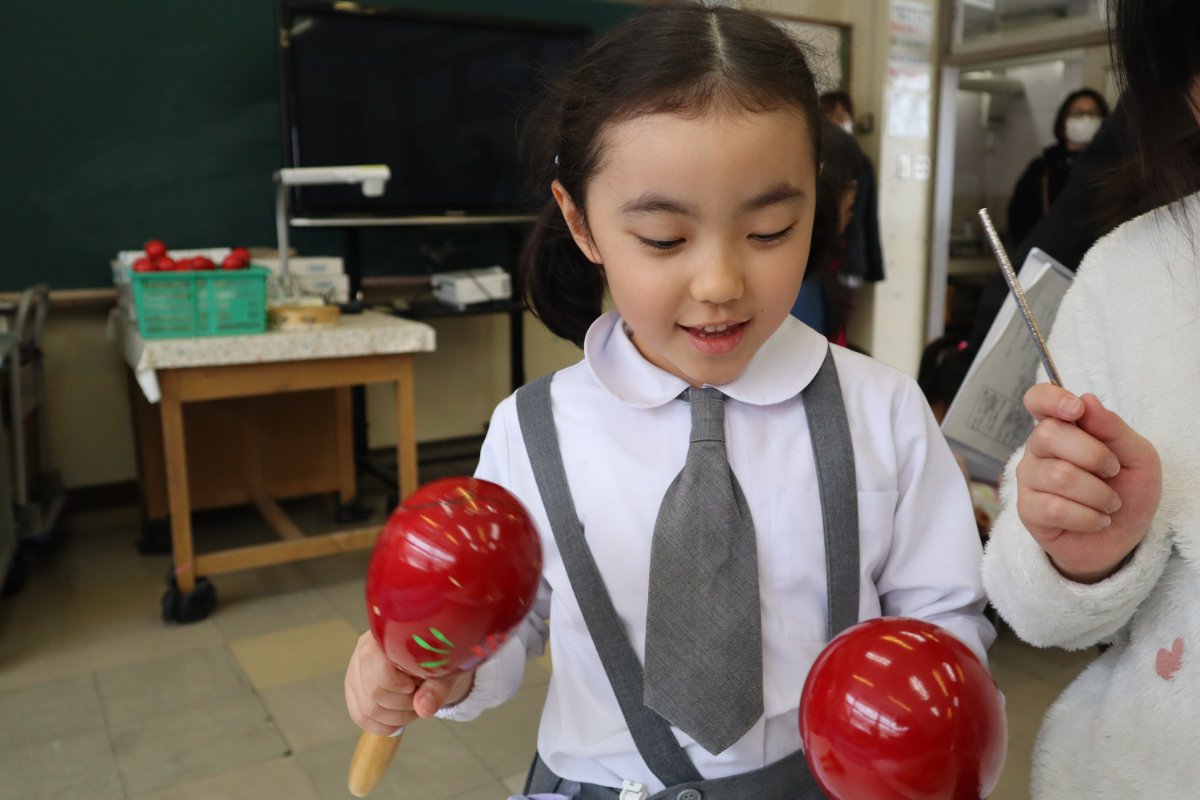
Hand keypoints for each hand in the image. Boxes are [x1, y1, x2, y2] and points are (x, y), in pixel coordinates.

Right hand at [344, 631, 475, 734]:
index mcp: (384, 636)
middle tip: (420, 698)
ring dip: (396, 717)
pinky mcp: (354, 691)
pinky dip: (383, 725)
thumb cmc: (438, 659)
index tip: (415, 686)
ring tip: (414, 706)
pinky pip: (361, 717)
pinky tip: (399, 719)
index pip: (372, 660)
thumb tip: (424, 708)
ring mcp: (355, 672)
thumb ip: (437, 688)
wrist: (432, 657)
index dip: (394, 682)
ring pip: (367, 709)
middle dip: (403, 704)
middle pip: (373, 692)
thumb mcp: (445, 669)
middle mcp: (363, 651)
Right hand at [1015, 384, 1161, 583]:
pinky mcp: (1028, 511)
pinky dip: (1088, 517)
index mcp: (1063, 428)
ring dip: (1098, 494)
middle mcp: (1039, 450)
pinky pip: (1055, 508)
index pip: (1038, 400)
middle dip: (1094, 455)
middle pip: (1049, 434)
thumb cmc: (1127, 491)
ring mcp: (1030, 480)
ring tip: (1110, 504)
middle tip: (1113, 472)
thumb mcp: (1138, 457)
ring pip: (1058, 475)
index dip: (1051, 399)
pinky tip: (1097, 520)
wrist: (1122, 537)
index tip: (1076, 409)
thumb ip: (1113, 428)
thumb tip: (1087, 400)